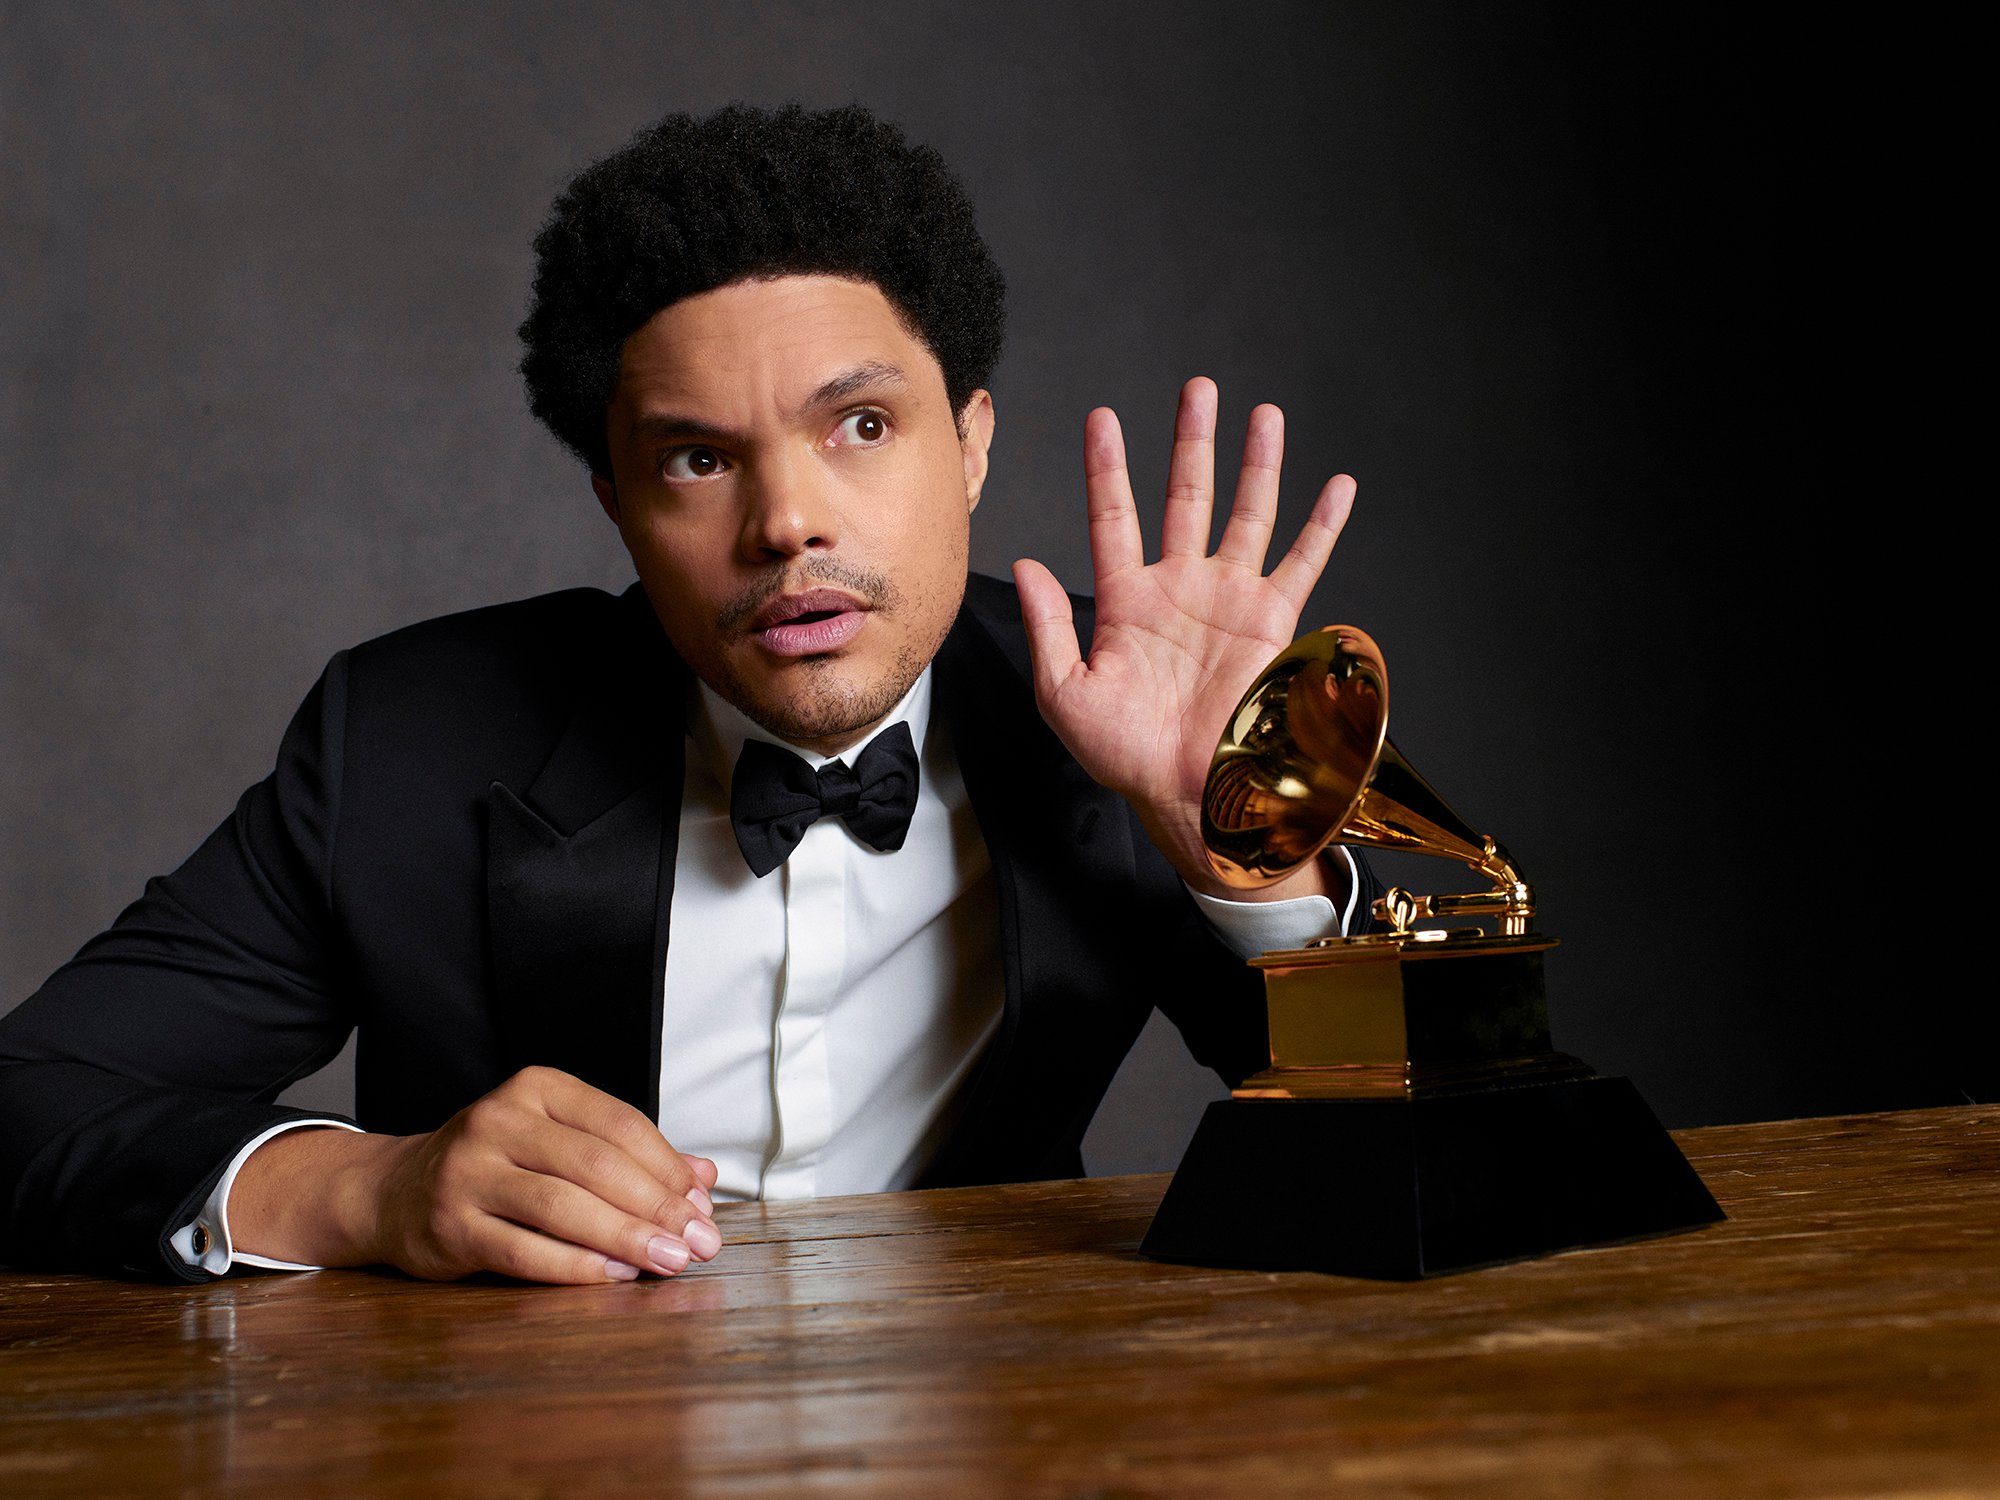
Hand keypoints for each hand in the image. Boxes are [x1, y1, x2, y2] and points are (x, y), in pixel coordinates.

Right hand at [231, 1066, 722, 1283]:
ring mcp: (468, 1171)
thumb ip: (630, 1156)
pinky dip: (574, 1265)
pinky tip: (614, 1276)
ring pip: (562, 1205)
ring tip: (668, 1261)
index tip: (703, 1208)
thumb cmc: (499, 1166)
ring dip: (625, 1238)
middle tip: (699, 1243)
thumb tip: (704, 1178)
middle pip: (596, 1165)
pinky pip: (523, 1249)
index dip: (669, 1168)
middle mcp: (498, 1120)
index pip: (620, 1124)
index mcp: (537, 1089)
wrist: (395, 1192)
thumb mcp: (560, 1143)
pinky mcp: (449, 1224)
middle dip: (657, 1208)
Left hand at [1012, 377, 1354, 898]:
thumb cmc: (1125, 756)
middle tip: (1197, 391)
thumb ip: (1049, 626)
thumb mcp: (1064, 693)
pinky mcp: (1272, 622)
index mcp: (1127, 602)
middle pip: (1186, 497)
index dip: (1106, 467)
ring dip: (1255, 463)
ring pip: (1246, 513)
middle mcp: (1181, 590)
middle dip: (1191, 443)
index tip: (1101, 419)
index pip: (1113, 517)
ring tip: (1262, 413)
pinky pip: (1302, 562)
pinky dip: (1322, 524)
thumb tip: (1028, 564)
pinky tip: (1336, 485)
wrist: (1189, 792)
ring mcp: (1229, 600)